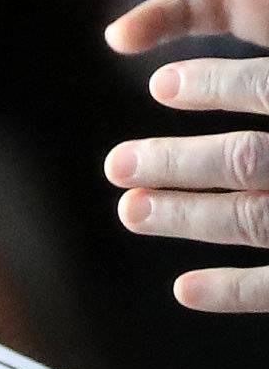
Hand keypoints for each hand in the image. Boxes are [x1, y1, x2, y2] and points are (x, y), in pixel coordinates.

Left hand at [105, 58, 268, 310]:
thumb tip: (248, 77)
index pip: (267, 88)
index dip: (215, 84)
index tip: (158, 86)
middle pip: (246, 160)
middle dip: (175, 163)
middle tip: (114, 165)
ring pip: (253, 220)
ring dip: (187, 218)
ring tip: (130, 211)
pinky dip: (235, 292)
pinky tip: (184, 290)